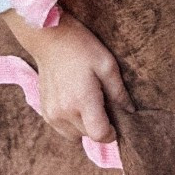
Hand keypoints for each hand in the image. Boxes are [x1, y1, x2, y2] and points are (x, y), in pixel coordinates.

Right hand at [4, 8, 132, 145]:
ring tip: (88, 104)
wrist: (50, 38)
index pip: (100, 135)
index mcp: (82, 101)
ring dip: (84, 126)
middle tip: (103, 104)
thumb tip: (130, 111)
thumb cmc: (81, 47)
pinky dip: (71, 123)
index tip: (116, 122)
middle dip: (99, 125)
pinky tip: (75, 103)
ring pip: (74, 136)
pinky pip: (62, 129)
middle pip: (88, 135)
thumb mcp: (107, 64)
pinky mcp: (44, 112)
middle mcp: (64, 112)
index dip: (112, 132)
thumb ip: (119, 92)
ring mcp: (51, 114)